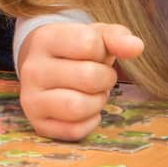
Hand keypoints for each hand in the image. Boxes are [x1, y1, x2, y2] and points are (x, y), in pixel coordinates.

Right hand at [16, 22, 143, 141]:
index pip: (89, 43)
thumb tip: (136, 47)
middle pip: (88, 77)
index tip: (96, 54)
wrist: (42, 68)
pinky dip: (90, 122)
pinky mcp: (38, 124)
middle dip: (105, 79)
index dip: (103, 51)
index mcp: (45, 39)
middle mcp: (32, 68)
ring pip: (78, 107)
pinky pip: (75, 131)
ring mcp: (31, 98)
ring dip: (97, 102)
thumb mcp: (93, 36)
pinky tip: (85, 111)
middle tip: (100, 77)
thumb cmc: (74, 50)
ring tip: (92, 94)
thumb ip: (116, 37)